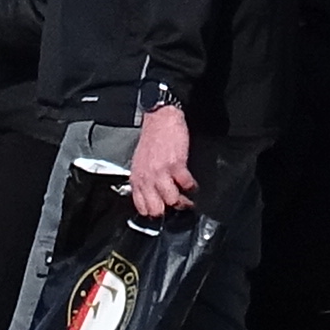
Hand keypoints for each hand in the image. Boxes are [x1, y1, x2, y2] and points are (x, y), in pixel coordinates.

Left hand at [124, 102, 197, 221]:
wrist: (160, 118)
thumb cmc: (152, 139)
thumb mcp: (140, 163)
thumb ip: (144, 181)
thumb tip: (152, 197)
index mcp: (137, 179)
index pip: (142, 208)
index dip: (154, 212)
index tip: (164, 210)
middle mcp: (147, 178)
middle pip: (157, 210)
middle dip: (169, 210)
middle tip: (177, 204)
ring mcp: (161, 172)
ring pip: (172, 201)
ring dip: (183, 200)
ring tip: (188, 195)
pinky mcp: (176, 164)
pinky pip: (187, 185)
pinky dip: (193, 187)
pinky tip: (192, 183)